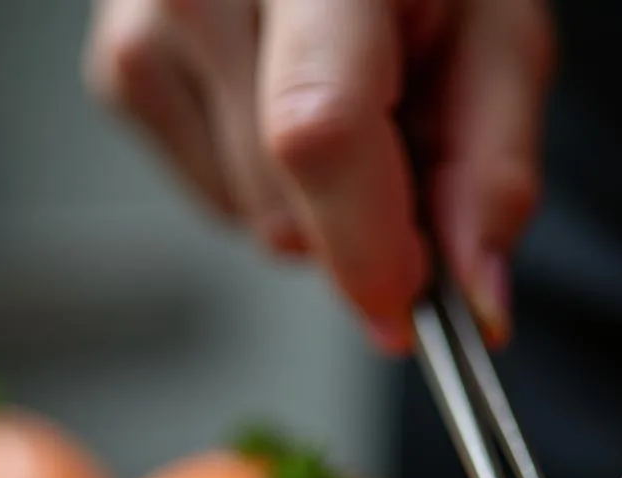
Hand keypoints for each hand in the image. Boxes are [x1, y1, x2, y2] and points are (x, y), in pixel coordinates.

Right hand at [83, 0, 551, 349]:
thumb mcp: (499, 46)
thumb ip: (493, 172)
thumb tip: (475, 299)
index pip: (319, 130)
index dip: (366, 245)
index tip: (406, 305)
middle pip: (283, 208)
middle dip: (361, 228)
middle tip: (399, 156)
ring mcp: (148, 22)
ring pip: (251, 221)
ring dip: (314, 208)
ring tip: (342, 110)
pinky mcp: (122, 66)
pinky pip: (215, 202)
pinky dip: (266, 189)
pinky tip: (281, 113)